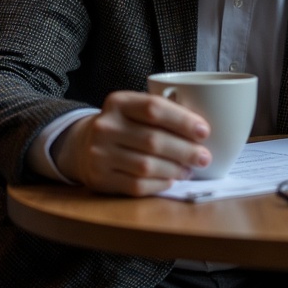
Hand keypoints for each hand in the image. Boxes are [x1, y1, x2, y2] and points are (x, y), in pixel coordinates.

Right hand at [51, 91, 211, 195]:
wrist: (83, 145)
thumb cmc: (125, 125)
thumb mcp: (135, 108)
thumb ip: (163, 111)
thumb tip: (204, 128)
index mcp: (119, 102)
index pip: (154, 109)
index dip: (182, 120)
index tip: (204, 131)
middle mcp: (105, 126)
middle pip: (153, 140)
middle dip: (185, 151)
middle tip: (204, 157)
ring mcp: (99, 154)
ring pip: (146, 166)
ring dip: (174, 170)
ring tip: (190, 170)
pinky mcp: (100, 178)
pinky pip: (136, 185)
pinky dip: (159, 184)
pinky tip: (171, 180)